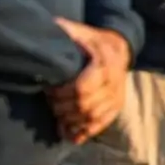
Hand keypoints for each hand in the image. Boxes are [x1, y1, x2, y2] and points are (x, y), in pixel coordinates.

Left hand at [51, 19, 130, 143]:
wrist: (118, 45)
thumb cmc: (90, 38)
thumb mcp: (77, 29)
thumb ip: (64, 31)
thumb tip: (45, 33)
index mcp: (105, 62)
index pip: (82, 88)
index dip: (61, 93)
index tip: (48, 89)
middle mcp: (115, 81)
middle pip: (85, 105)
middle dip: (63, 107)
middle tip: (50, 103)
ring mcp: (118, 94)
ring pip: (92, 117)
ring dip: (71, 121)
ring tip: (57, 116)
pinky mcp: (118, 105)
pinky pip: (102, 123)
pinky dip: (85, 132)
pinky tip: (71, 135)